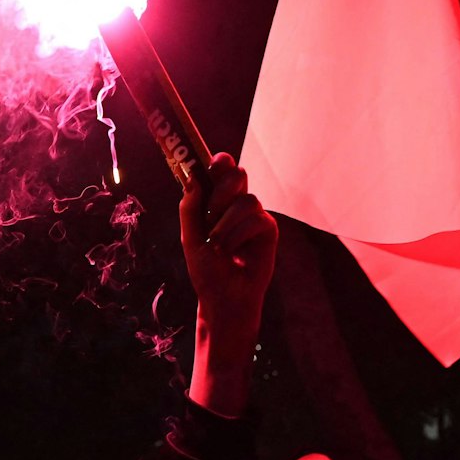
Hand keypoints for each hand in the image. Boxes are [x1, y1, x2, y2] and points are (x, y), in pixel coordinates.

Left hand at [181, 153, 274, 416]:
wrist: (223, 298)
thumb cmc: (207, 271)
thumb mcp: (190, 239)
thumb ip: (190, 208)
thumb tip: (193, 178)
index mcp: (216, 204)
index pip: (221, 172)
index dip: (220, 162)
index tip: (216, 161)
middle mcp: (236, 206)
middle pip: (237, 174)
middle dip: (223, 189)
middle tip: (212, 213)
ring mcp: (254, 217)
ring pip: (246, 200)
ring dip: (226, 224)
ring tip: (218, 246)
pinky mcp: (269, 231)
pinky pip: (258, 218)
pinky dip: (240, 235)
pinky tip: (234, 252)